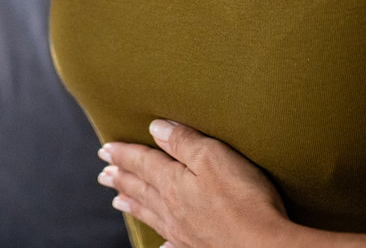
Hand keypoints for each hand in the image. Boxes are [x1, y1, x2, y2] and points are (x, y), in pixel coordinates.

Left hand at [98, 119, 288, 247]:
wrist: (262, 246)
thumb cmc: (242, 198)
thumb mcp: (212, 156)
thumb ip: (183, 141)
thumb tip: (156, 128)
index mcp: (173, 182)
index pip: (143, 162)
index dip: (124, 154)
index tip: (105, 149)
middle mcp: (172, 208)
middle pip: (141, 189)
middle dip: (122, 178)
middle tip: (103, 174)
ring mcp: (184, 231)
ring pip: (150, 214)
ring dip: (132, 204)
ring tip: (117, 200)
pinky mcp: (198, 247)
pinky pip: (172, 243)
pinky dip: (162, 242)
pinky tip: (160, 244)